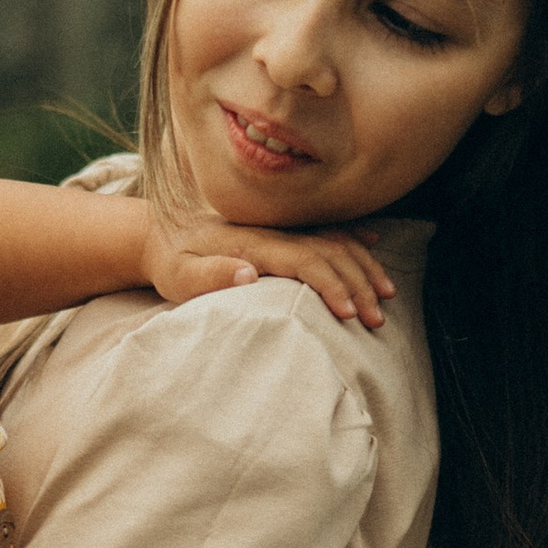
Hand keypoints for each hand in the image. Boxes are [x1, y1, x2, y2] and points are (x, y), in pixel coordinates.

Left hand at [145, 209, 395, 330]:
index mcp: (254, 242)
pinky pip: (326, 229)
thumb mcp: (178, 274)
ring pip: (335, 240)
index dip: (330, 284)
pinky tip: (375, 243)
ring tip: (388, 293)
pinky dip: (354, 236)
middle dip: (359, 284)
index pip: (305, 259)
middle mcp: (275, 231)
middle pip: (330, 252)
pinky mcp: (282, 230)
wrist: (159, 233)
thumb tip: (250, 273)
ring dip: (364, 265)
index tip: (348, 312)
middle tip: (377, 318)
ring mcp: (282, 228)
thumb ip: (210, 274)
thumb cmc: (170, 261)